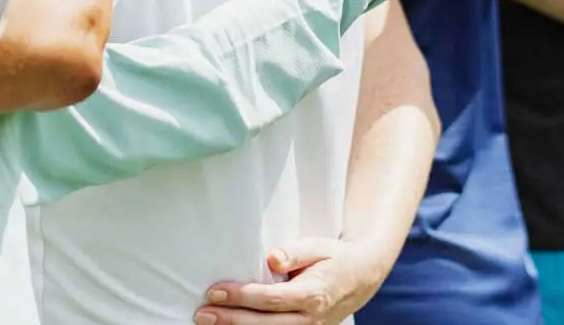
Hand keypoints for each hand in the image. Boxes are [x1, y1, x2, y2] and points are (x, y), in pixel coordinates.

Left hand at [196, 238, 390, 324]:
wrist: (361, 278)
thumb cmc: (334, 258)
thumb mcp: (318, 247)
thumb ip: (294, 252)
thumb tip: (271, 258)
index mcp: (313, 295)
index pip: (271, 299)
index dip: (242, 297)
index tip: (215, 291)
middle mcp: (310, 319)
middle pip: (265, 324)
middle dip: (231, 319)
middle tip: (202, 313)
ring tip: (207, 322)